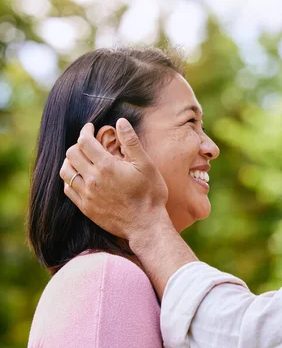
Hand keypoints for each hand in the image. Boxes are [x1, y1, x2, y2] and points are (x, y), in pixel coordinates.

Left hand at [60, 118, 169, 241]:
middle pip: (71, 154)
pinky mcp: (86, 207)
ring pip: (66, 171)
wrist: (146, 225)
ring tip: (81, 159)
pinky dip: (70, 178)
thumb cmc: (150, 194)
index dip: (86, 130)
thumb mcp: (146, 165)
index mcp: (106, 166)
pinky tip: (81, 177)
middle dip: (78, 144)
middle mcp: (92, 179)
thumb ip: (131, 142)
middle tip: (89, 143)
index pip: (85, 141)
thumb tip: (121, 122)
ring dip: (71, 161)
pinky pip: (68, 188)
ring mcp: (87, 195)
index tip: (91, 128)